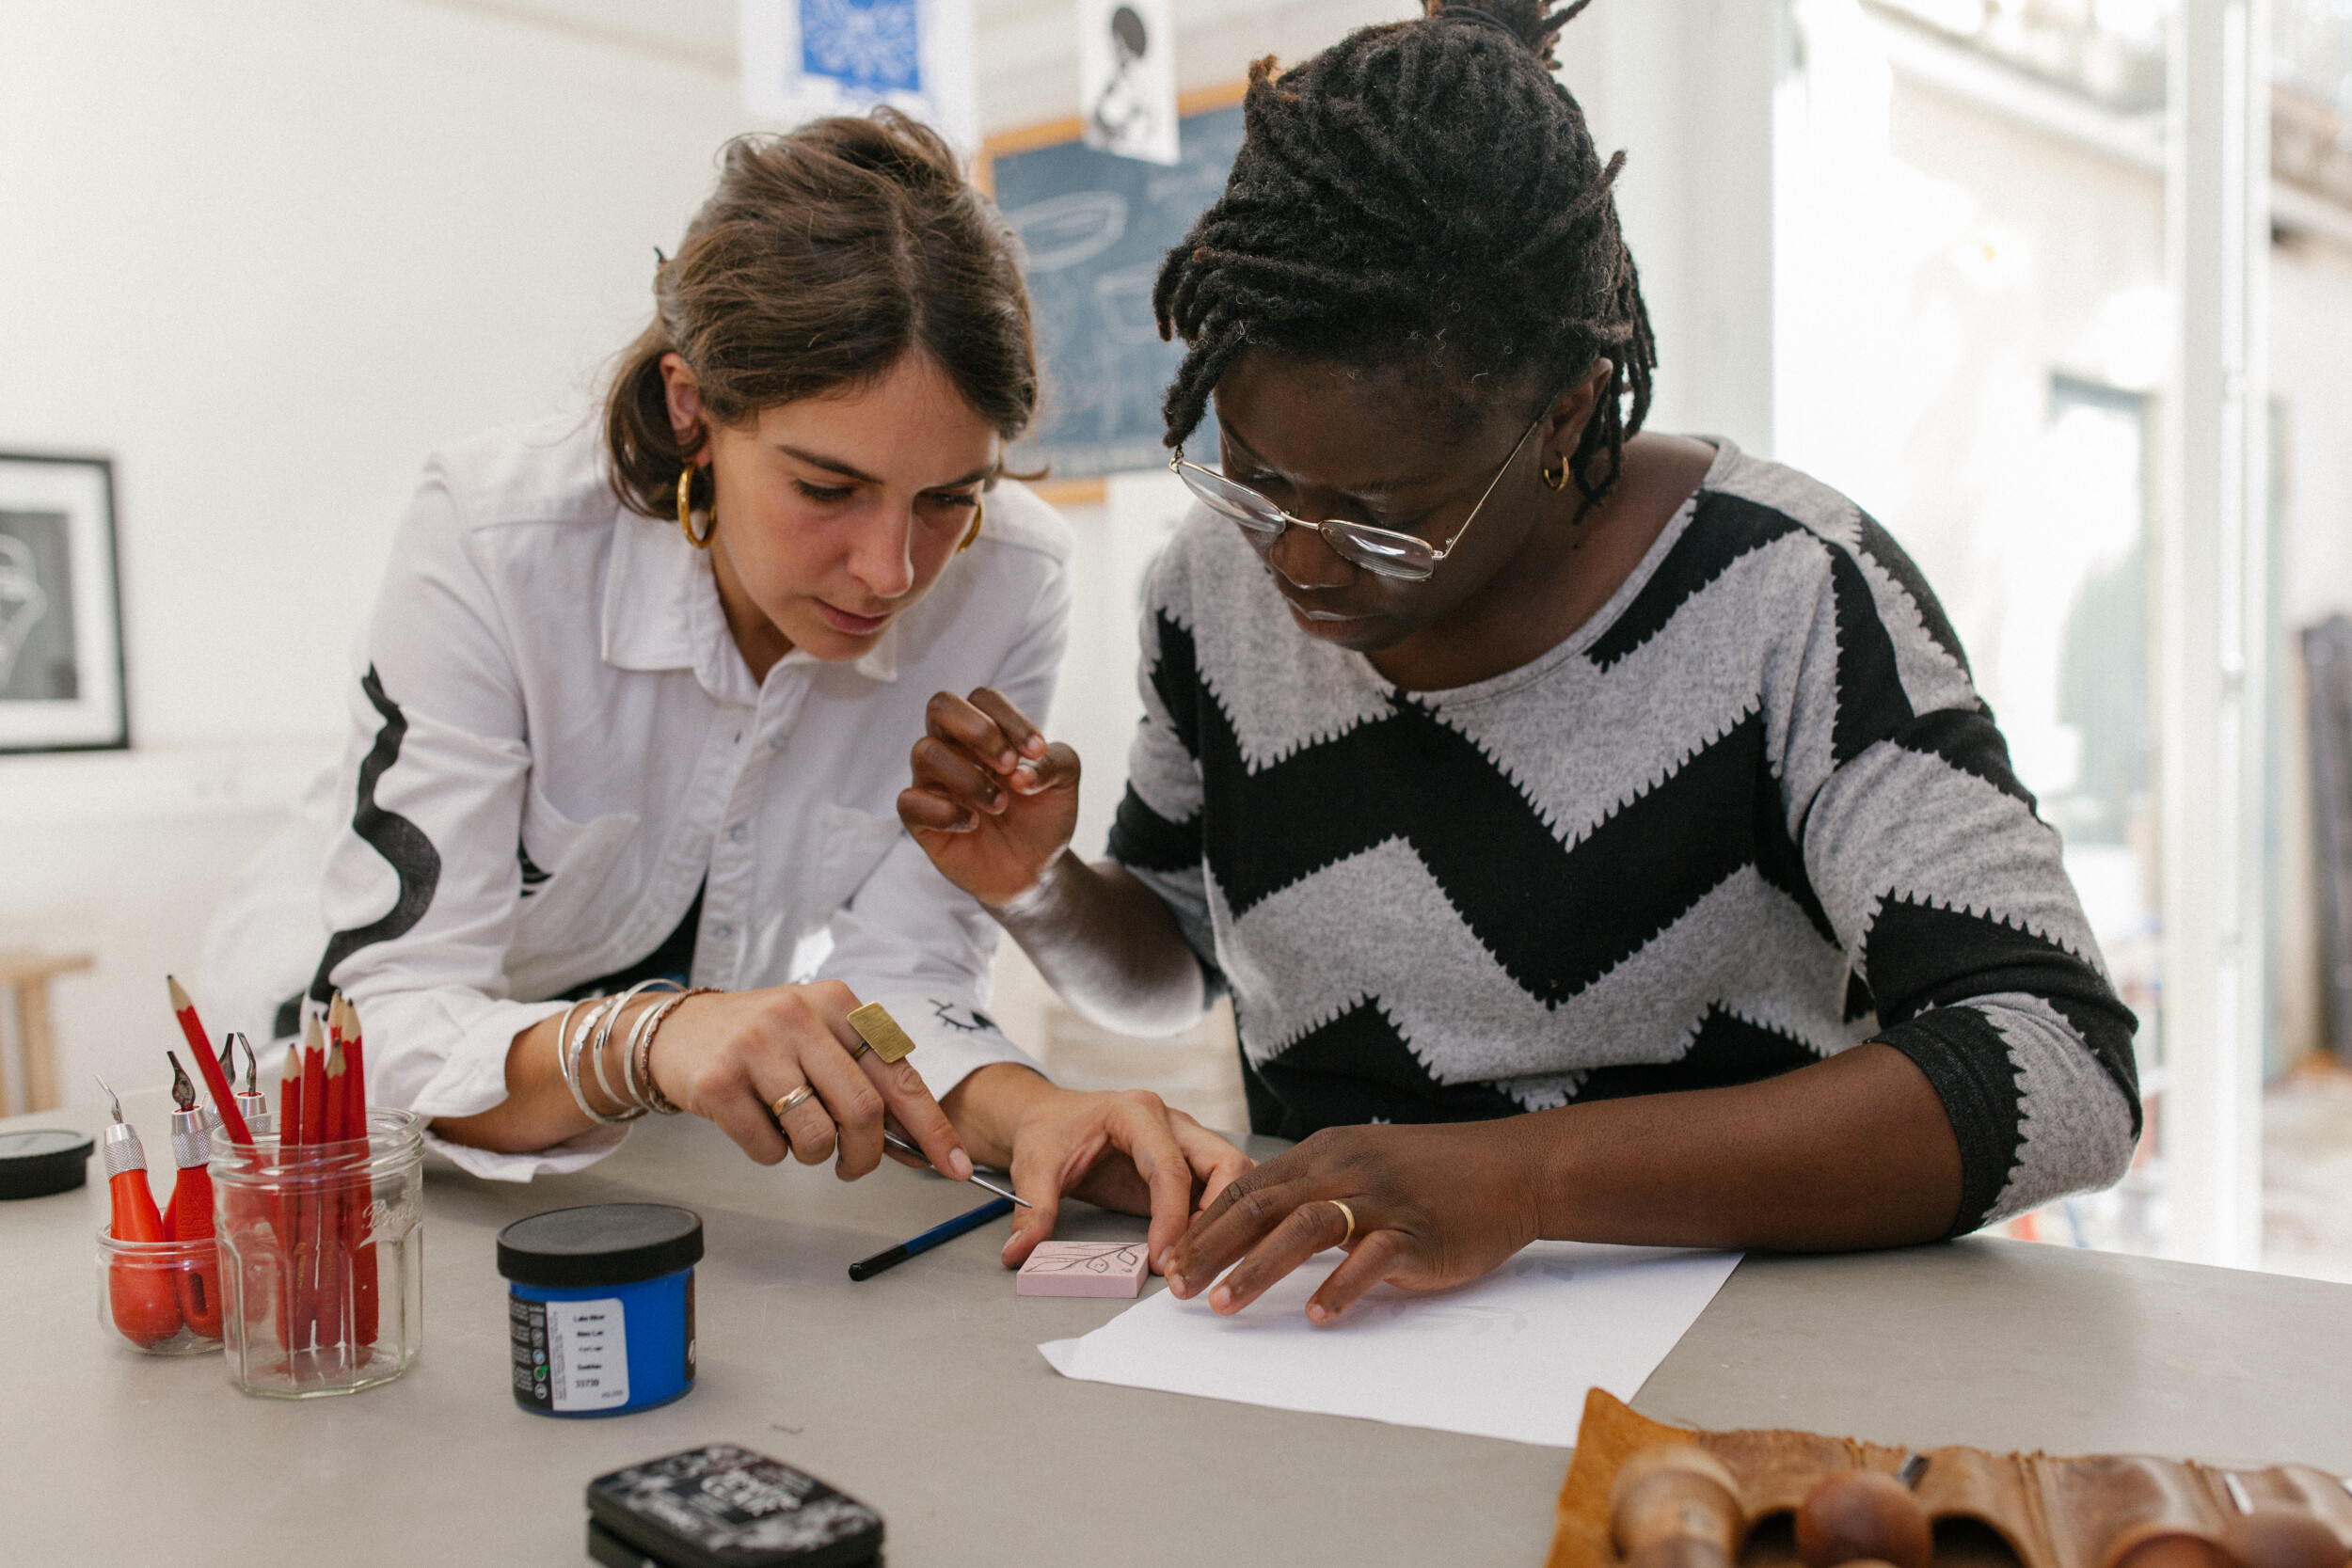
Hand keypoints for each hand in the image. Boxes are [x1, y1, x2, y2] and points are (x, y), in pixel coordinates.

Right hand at [646, 981, 974, 1185]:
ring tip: (792, 1132)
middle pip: (864, 1110)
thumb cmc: (761, 1042)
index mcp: (838, 1003)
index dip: (931, 1126)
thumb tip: (918, 1141)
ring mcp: (757, 1046)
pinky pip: (768, 1148)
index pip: (899, 1073)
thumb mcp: (820, 1038)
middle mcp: (800, 1015)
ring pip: (816, 1136)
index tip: (953, 1164)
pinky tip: (755, 1124)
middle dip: (866, 1155)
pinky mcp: (718, 1081)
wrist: (677, 1031)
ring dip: (813, 1155)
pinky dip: (770, 1153)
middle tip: (853, 1166)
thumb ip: (866, 1079)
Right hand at [897, 687, 1080, 906]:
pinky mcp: (921, 819)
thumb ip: (1054, 763)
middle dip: (979, 731)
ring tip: (1000, 805)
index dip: (1010, 719)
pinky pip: (909, 802)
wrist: (1033, 868)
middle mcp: (953, 749)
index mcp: (986, 732)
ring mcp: (933, 782)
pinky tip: (974, 824)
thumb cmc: (1041, 816)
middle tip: (1008, 766)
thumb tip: (1020, 773)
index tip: (1037, 751)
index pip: (983, 698)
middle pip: (941, 706)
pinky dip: (945, 812)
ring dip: (969, 777)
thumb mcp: (1064, 783)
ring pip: (925, 752)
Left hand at [945, 1066, 1253, 1272]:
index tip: (1163, 1258)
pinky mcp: (1189, 1162)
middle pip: (1223, 1161)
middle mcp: (1171, 1121)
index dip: (1171, 1217)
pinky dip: (1222, 1218)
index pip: (1170, 1167)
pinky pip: (1221, 1187)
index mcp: (1135, 1113)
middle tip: (1198, 1262)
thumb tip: (1021, 1252)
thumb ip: (1033, 1209)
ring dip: (1226, 1218)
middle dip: (1220, 1214)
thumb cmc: (1048, 1134)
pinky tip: (1208, 1249)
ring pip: (1233, 1173)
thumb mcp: (1034, 1168)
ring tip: (1205, 1260)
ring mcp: (1186, 1140)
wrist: (1051, 1119)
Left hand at [1162, 1121, 1545, 1321]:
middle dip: (1211, 1247)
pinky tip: (1318, 1315)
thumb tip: (1257, 1226)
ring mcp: (1382, 1201)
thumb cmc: (1434, 1173)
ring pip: (1305, 1227)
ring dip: (1258, 1267)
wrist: (1513, 1169)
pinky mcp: (1418, 1233)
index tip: (1171, 1258)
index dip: (1204, 1223)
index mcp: (1325, 1153)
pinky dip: (1342, 1285)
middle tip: (1176, 1286)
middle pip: (1262, 1204)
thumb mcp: (1363, 1163)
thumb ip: (1314, 1189)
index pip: (1248, 1186)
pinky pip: (1373, 1258)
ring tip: (1224, 1304)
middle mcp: (1346, 1170)